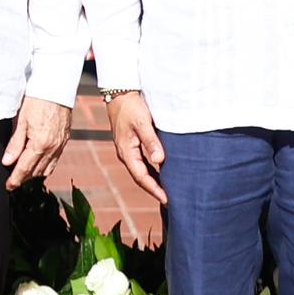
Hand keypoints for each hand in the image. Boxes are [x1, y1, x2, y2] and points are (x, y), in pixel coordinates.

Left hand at [1, 93, 75, 187]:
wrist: (57, 88)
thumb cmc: (38, 100)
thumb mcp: (21, 120)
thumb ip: (15, 144)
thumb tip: (7, 162)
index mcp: (40, 144)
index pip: (25, 168)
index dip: (15, 179)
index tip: (8, 186)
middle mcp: (52, 148)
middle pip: (36, 171)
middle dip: (24, 178)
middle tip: (13, 181)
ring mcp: (60, 145)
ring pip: (47, 168)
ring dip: (35, 174)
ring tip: (24, 176)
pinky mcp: (64, 140)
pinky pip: (55, 160)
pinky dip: (46, 166)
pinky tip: (38, 165)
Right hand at [106, 90, 165, 204]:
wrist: (120, 93)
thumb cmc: (131, 107)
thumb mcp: (142, 123)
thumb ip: (151, 141)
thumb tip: (160, 160)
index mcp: (126, 152)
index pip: (142, 177)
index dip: (155, 190)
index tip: (168, 200)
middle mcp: (126, 154)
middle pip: (142, 178)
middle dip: (156, 190)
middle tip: (173, 202)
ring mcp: (128, 150)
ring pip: (143, 172)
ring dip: (155, 182)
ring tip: (169, 192)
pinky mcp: (132, 144)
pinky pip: (143, 163)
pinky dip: (153, 171)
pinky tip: (163, 174)